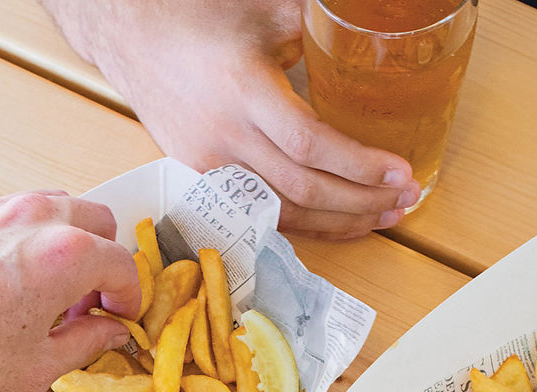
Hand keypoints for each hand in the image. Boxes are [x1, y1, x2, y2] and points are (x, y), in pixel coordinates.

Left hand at [0, 190, 138, 391]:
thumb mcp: (38, 366)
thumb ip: (88, 343)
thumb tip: (112, 333)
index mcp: (68, 255)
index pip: (123, 266)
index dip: (130, 297)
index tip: (121, 318)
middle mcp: (38, 219)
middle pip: (99, 222)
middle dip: (104, 261)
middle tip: (88, 303)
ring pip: (60, 208)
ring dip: (71, 242)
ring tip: (51, 290)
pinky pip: (19, 214)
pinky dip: (32, 238)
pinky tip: (12, 280)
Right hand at [41, 0, 420, 239]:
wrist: (130, 36)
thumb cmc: (197, 18)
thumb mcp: (264, 10)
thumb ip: (318, 24)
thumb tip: (376, 26)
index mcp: (244, 91)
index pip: (310, 144)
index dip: (359, 166)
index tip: (400, 172)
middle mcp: (225, 136)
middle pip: (304, 189)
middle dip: (363, 201)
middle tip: (406, 199)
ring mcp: (210, 165)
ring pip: (284, 213)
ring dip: (341, 221)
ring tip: (386, 217)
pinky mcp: (202, 179)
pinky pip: (262, 214)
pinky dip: (308, 225)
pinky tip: (341, 224)